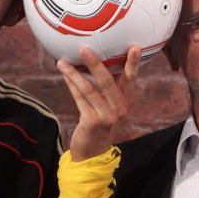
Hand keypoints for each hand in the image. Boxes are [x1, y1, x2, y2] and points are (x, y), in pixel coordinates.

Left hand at [56, 45, 141, 161]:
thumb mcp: (110, 104)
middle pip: (107, 80)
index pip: (132, 78)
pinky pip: (80, 98)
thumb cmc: (101, 120)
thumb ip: (108, 86)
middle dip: (95, 63)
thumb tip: (95, 57)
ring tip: (62, 61)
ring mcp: (107, 116)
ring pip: (89, 89)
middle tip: (84, 48)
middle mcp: (121, 107)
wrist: (94, 151)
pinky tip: (64, 74)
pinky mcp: (93, 122)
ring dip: (74, 73)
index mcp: (128, 99)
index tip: (135, 46)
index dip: (133, 63)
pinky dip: (71, 85)